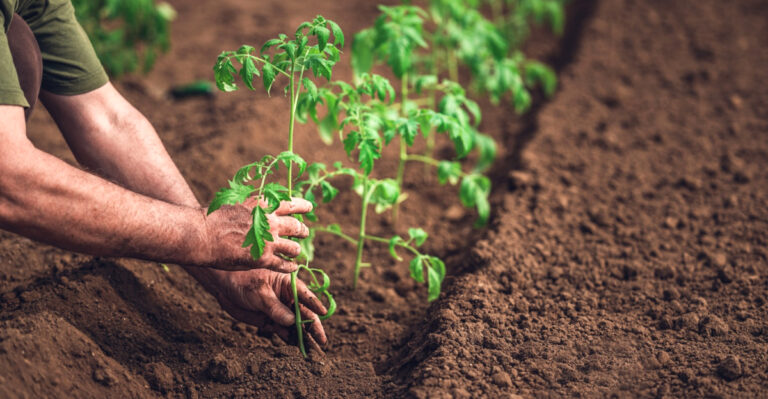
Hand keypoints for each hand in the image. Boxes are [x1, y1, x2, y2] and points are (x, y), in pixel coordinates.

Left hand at [198, 268, 327, 344]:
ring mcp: (280, 310)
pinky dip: (290, 338)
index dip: (315, 304)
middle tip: (321, 341)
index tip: (323, 313)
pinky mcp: (271, 320)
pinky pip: (284, 330)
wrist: (225, 286)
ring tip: (312, 349)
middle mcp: (288, 297)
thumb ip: (275, 307)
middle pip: (304, 313)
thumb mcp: (259, 293)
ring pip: (296, 324)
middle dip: (313, 327)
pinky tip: (298, 346)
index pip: (305, 295)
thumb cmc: (243, 281)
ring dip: (303, 336)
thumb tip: (291, 321)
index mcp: (288, 284)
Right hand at [199, 197, 311, 271]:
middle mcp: (270, 222)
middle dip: (302, 231)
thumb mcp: (238, 202)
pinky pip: (285, 265)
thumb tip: (262, 204)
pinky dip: (290, 267)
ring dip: (296, 251)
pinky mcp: (263, 259)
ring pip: (294, 248)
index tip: (309, 208)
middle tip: (304, 232)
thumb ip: (254, 205)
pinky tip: (291, 267)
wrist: (202, 234)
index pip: (292, 203)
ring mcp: (268, 241)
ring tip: (295, 253)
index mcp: (264, 205)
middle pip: (297, 226)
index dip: (303, 206)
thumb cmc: (214, 218)